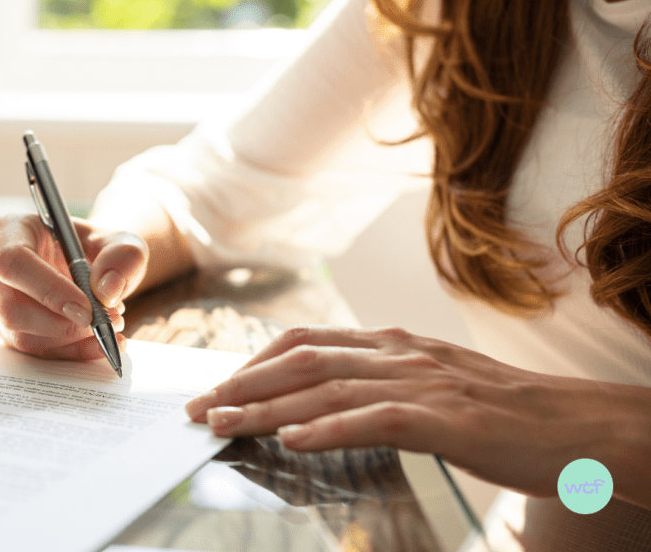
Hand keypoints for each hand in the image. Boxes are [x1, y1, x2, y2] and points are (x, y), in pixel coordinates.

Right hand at [0, 213, 147, 359]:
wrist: (92, 267)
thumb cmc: (98, 248)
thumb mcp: (121, 242)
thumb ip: (123, 257)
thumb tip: (106, 291)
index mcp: (11, 230)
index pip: (14, 262)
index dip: (48, 290)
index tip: (87, 308)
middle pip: (11, 307)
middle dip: (62, 324)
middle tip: (104, 322)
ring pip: (20, 335)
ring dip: (68, 340)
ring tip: (107, 327)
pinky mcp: (5, 327)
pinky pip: (33, 350)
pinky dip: (69, 352)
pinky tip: (98, 344)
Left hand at [184, 325, 648, 498]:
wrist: (581, 426)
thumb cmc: (507, 413)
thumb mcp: (434, 384)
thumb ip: (383, 382)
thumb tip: (328, 397)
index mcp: (394, 345)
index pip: (306, 343)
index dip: (254, 362)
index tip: (218, 386)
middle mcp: (400, 354)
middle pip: (301, 363)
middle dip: (243, 385)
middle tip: (200, 409)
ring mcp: (423, 383)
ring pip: (326, 388)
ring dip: (267, 407)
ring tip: (224, 423)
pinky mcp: (448, 420)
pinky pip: (376, 420)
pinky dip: (329, 428)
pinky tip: (294, 438)